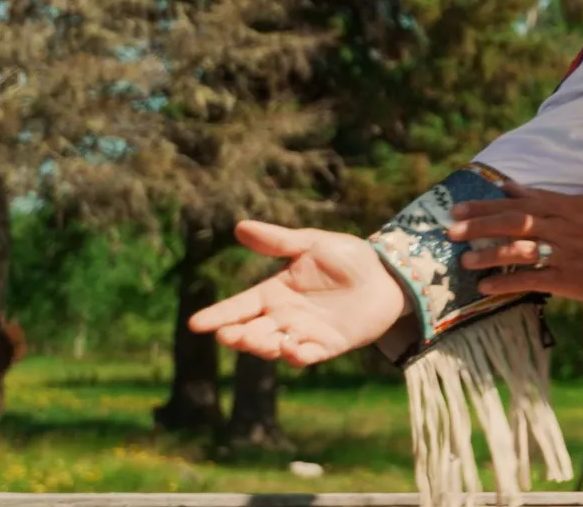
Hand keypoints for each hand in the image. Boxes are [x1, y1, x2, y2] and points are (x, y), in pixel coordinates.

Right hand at [189, 221, 407, 367]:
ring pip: (275, 346)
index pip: (240, 306)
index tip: (195, 324)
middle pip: (252, 330)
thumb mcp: (313, 244)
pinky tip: (292, 351)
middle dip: (238, 335)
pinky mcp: (329, 346)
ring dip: (263, 347)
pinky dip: (298, 356)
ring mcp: (305, 333)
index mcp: (274, 293)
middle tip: (228, 335)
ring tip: (255, 341)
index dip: (219, 315)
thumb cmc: (348, 257)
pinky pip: (308, 355)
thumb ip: (279, 241)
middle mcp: (284, 317)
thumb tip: (240, 227)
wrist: (387, 274)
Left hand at [448, 186, 582, 303]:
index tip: (459, 208)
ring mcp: (562, 253)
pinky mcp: (566, 278)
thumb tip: (510, 188)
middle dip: (480, 225)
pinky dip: (506, 282)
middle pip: (513, 223)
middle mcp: (560, 227)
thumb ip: (545, 198)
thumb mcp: (581, 205)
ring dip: (489, 255)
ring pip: (519, 250)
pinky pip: (531, 279)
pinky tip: (485, 286)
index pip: (518, 203)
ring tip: (464, 260)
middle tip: (452, 230)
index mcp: (563, 207)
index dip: (486, 205)